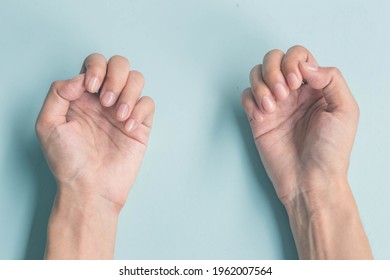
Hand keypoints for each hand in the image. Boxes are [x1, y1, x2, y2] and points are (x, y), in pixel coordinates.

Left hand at [36, 54, 154, 211]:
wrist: (90, 188)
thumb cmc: (68, 161)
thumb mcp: (48, 124)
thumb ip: (58, 93)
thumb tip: (80, 79)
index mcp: (82, 96)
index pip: (95, 63)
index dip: (96, 68)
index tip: (90, 89)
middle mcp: (104, 100)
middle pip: (120, 64)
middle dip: (115, 76)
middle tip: (105, 101)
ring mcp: (123, 111)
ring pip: (137, 79)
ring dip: (128, 92)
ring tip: (117, 115)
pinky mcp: (140, 125)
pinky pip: (148, 103)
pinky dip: (139, 110)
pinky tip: (126, 127)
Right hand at [241, 46, 358, 204]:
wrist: (310, 180)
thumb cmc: (331, 150)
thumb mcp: (345, 110)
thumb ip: (331, 79)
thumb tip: (304, 65)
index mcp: (315, 86)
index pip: (298, 55)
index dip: (293, 62)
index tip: (297, 83)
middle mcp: (293, 92)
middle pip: (273, 59)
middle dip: (273, 70)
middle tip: (283, 92)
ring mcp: (274, 105)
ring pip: (256, 74)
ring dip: (261, 85)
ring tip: (272, 105)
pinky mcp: (258, 119)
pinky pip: (246, 96)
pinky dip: (250, 100)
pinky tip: (262, 114)